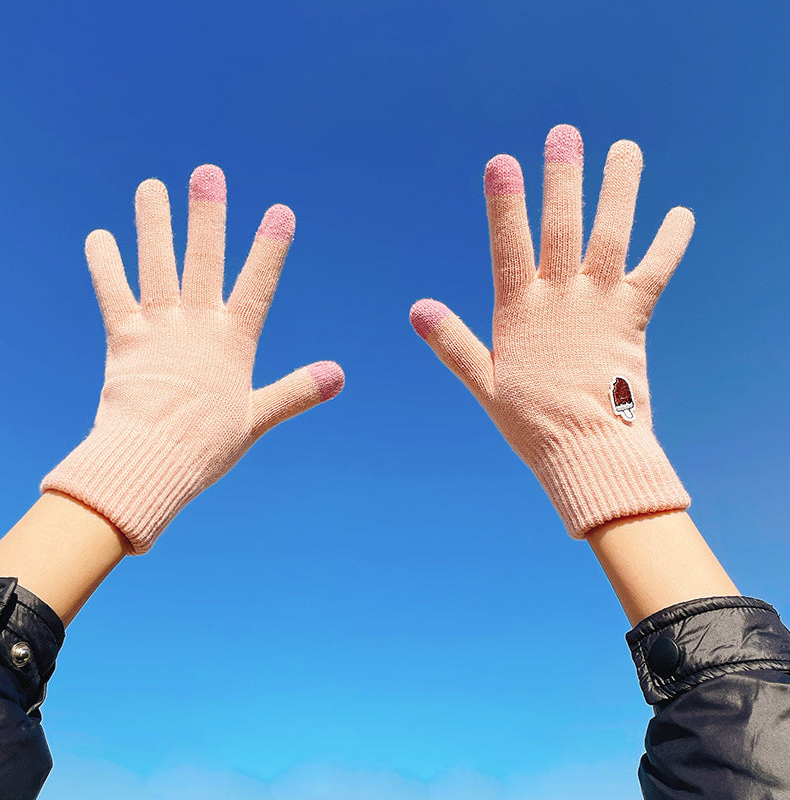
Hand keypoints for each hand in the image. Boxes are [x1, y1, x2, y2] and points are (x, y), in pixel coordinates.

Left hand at [41, 165, 343, 553]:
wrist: (151, 462)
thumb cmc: (207, 445)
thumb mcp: (257, 418)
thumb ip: (296, 391)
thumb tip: (339, 374)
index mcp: (233, 342)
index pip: (257, 285)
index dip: (270, 248)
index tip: (281, 212)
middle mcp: (196, 325)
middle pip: (203, 260)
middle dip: (207, 215)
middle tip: (207, 173)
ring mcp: (158, 328)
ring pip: (157, 265)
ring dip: (154, 224)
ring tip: (151, 186)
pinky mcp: (123, 339)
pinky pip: (112, 293)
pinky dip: (105, 265)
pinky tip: (100, 236)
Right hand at [410, 125, 692, 538]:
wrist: (589, 453)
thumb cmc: (532, 424)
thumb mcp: (484, 385)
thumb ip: (454, 343)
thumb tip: (417, 308)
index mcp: (520, 313)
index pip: (509, 248)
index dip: (505, 204)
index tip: (502, 162)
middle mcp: (561, 299)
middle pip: (563, 228)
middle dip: (563, 178)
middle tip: (564, 134)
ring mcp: (599, 305)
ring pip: (611, 236)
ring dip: (619, 191)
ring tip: (625, 148)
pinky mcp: (632, 319)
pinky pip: (655, 272)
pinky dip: (670, 242)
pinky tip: (681, 213)